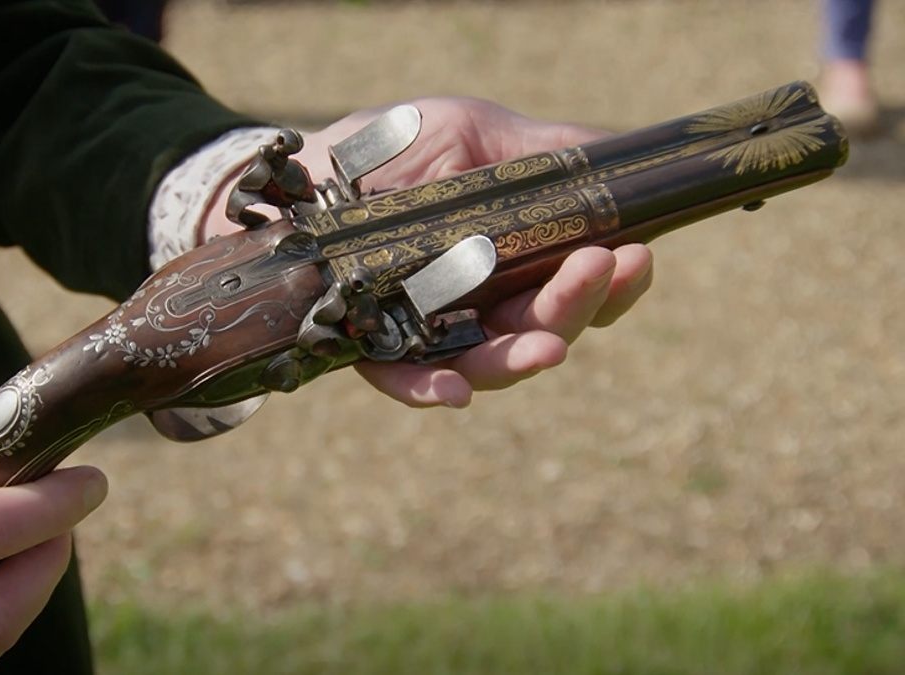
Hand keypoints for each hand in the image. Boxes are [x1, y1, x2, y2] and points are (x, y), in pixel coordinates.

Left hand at [203, 97, 652, 407]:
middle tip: (597, 270)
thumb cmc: (394, 148)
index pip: (581, 287)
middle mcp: (482, 304)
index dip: (616, 281)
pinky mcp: (371, 346)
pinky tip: (454, 391)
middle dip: (577, 306)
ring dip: (521, 358)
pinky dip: (429, 387)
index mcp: (519, 260)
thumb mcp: (473, 134)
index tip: (634, 253)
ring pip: (487, 362)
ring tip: (550, 348)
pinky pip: (402, 377)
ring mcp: (429, 329)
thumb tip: (619, 158)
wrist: (303, 168)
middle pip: (544, 328)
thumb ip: (541, 154)